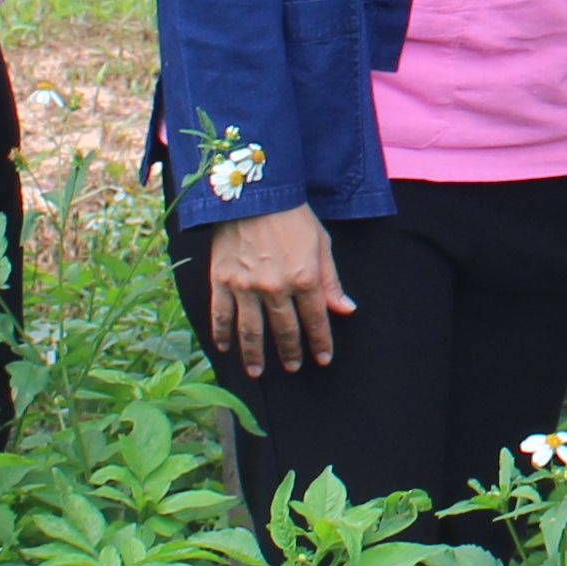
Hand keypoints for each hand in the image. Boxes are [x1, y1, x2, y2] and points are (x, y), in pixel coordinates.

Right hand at [204, 206, 350, 377]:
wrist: (254, 193)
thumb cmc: (292, 215)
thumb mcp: (321, 243)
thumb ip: (331, 281)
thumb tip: (345, 310)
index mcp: (304, 278)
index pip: (315, 320)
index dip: (320, 342)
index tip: (323, 358)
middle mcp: (276, 288)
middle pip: (285, 330)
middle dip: (291, 352)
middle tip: (293, 367)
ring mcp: (246, 286)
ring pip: (251, 331)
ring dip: (255, 355)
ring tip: (258, 372)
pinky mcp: (221, 280)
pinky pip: (221, 315)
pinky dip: (221, 334)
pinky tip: (224, 348)